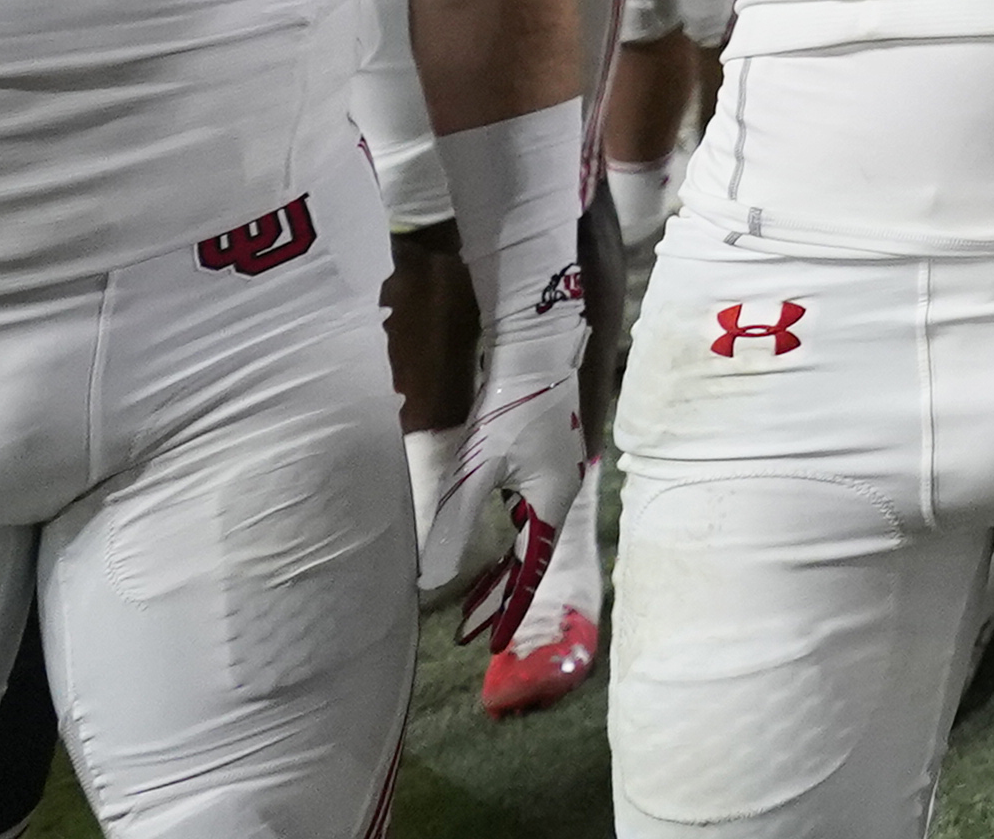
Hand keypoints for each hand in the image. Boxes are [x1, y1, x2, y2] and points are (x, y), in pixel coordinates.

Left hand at [418, 313, 588, 647]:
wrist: (541, 350)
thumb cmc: (511, 408)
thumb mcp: (478, 470)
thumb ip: (456, 524)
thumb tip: (433, 579)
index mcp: (551, 504)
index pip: (530, 573)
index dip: (508, 609)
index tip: (490, 643)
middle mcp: (559, 496)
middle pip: (529, 559)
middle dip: (500, 597)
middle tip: (470, 631)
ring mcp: (556, 476)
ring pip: (527, 537)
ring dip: (502, 569)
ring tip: (474, 597)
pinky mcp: (547, 459)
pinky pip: (527, 514)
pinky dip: (508, 537)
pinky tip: (493, 536)